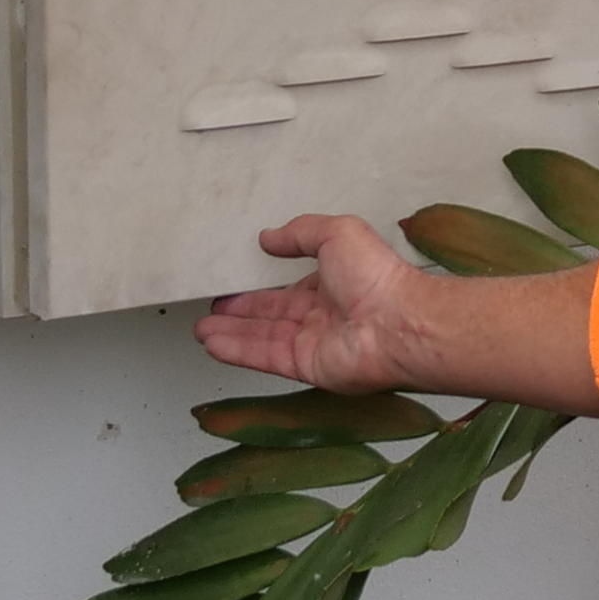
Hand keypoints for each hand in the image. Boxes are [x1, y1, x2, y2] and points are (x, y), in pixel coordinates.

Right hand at [195, 214, 445, 395]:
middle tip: (212, 310)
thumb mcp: (337, 233)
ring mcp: (314, 343)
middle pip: (271, 316)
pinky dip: (237, 351)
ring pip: (263, 338)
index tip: (235, 285)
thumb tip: (268, 236)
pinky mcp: (306, 366)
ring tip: (201, 329)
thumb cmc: (377, 277)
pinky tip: (212, 344)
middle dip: (240, 314)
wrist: (397, 323)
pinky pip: (264, 357)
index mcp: (334, 285)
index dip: (262, 289)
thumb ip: (300, 233)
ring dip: (231, 334)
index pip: (289, 290)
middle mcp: (323, 316)